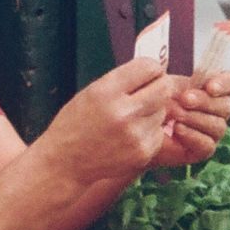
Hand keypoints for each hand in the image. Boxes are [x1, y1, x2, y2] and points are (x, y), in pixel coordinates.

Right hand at [35, 56, 174, 185]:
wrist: (65, 163)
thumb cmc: (76, 124)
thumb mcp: (91, 92)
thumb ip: (122, 80)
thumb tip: (156, 70)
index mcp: (106, 91)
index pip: (149, 66)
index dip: (151, 69)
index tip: (147, 75)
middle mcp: (123, 112)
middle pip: (164, 88)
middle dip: (159, 87)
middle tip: (149, 92)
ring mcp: (135, 135)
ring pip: (163, 110)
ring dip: (153, 111)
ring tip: (130, 119)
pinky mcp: (143, 152)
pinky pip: (158, 132)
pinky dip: (149, 131)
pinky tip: (129, 136)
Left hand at [153, 70, 229, 167]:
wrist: (138, 129)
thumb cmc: (153, 102)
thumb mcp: (166, 85)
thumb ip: (182, 81)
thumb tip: (191, 80)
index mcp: (213, 90)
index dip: (225, 84)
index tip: (210, 87)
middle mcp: (217, 111)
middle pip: (225, 106)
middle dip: (204, 101)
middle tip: (185, 98)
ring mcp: (212, 132)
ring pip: (218, 126)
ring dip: (196, 118)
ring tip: (175, 114)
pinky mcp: (203, 149)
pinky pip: (208, 144)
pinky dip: (192, 135)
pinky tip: (177, 129)